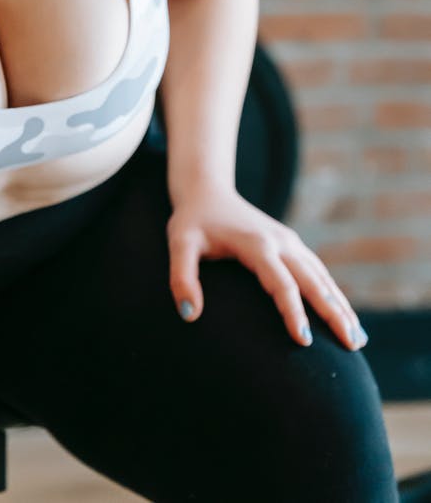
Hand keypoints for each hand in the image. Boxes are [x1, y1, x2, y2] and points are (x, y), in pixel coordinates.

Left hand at [166, 183, 368, 350]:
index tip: (305, 342)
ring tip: (357, 339)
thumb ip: (181, 276)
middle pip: (313, 281)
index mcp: (256, 244)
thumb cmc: (192, 220)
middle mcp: (280, 242)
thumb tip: (189, 314)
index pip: (281, 283)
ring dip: (340, 305)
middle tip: (351, 346)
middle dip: (333, 313)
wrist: (206, 190)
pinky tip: (344, 315)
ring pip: (322, 277)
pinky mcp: (291, 245)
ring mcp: (289, 242)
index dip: (292, 312)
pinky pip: (318, 271)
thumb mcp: (179, 243)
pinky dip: (334, 293)